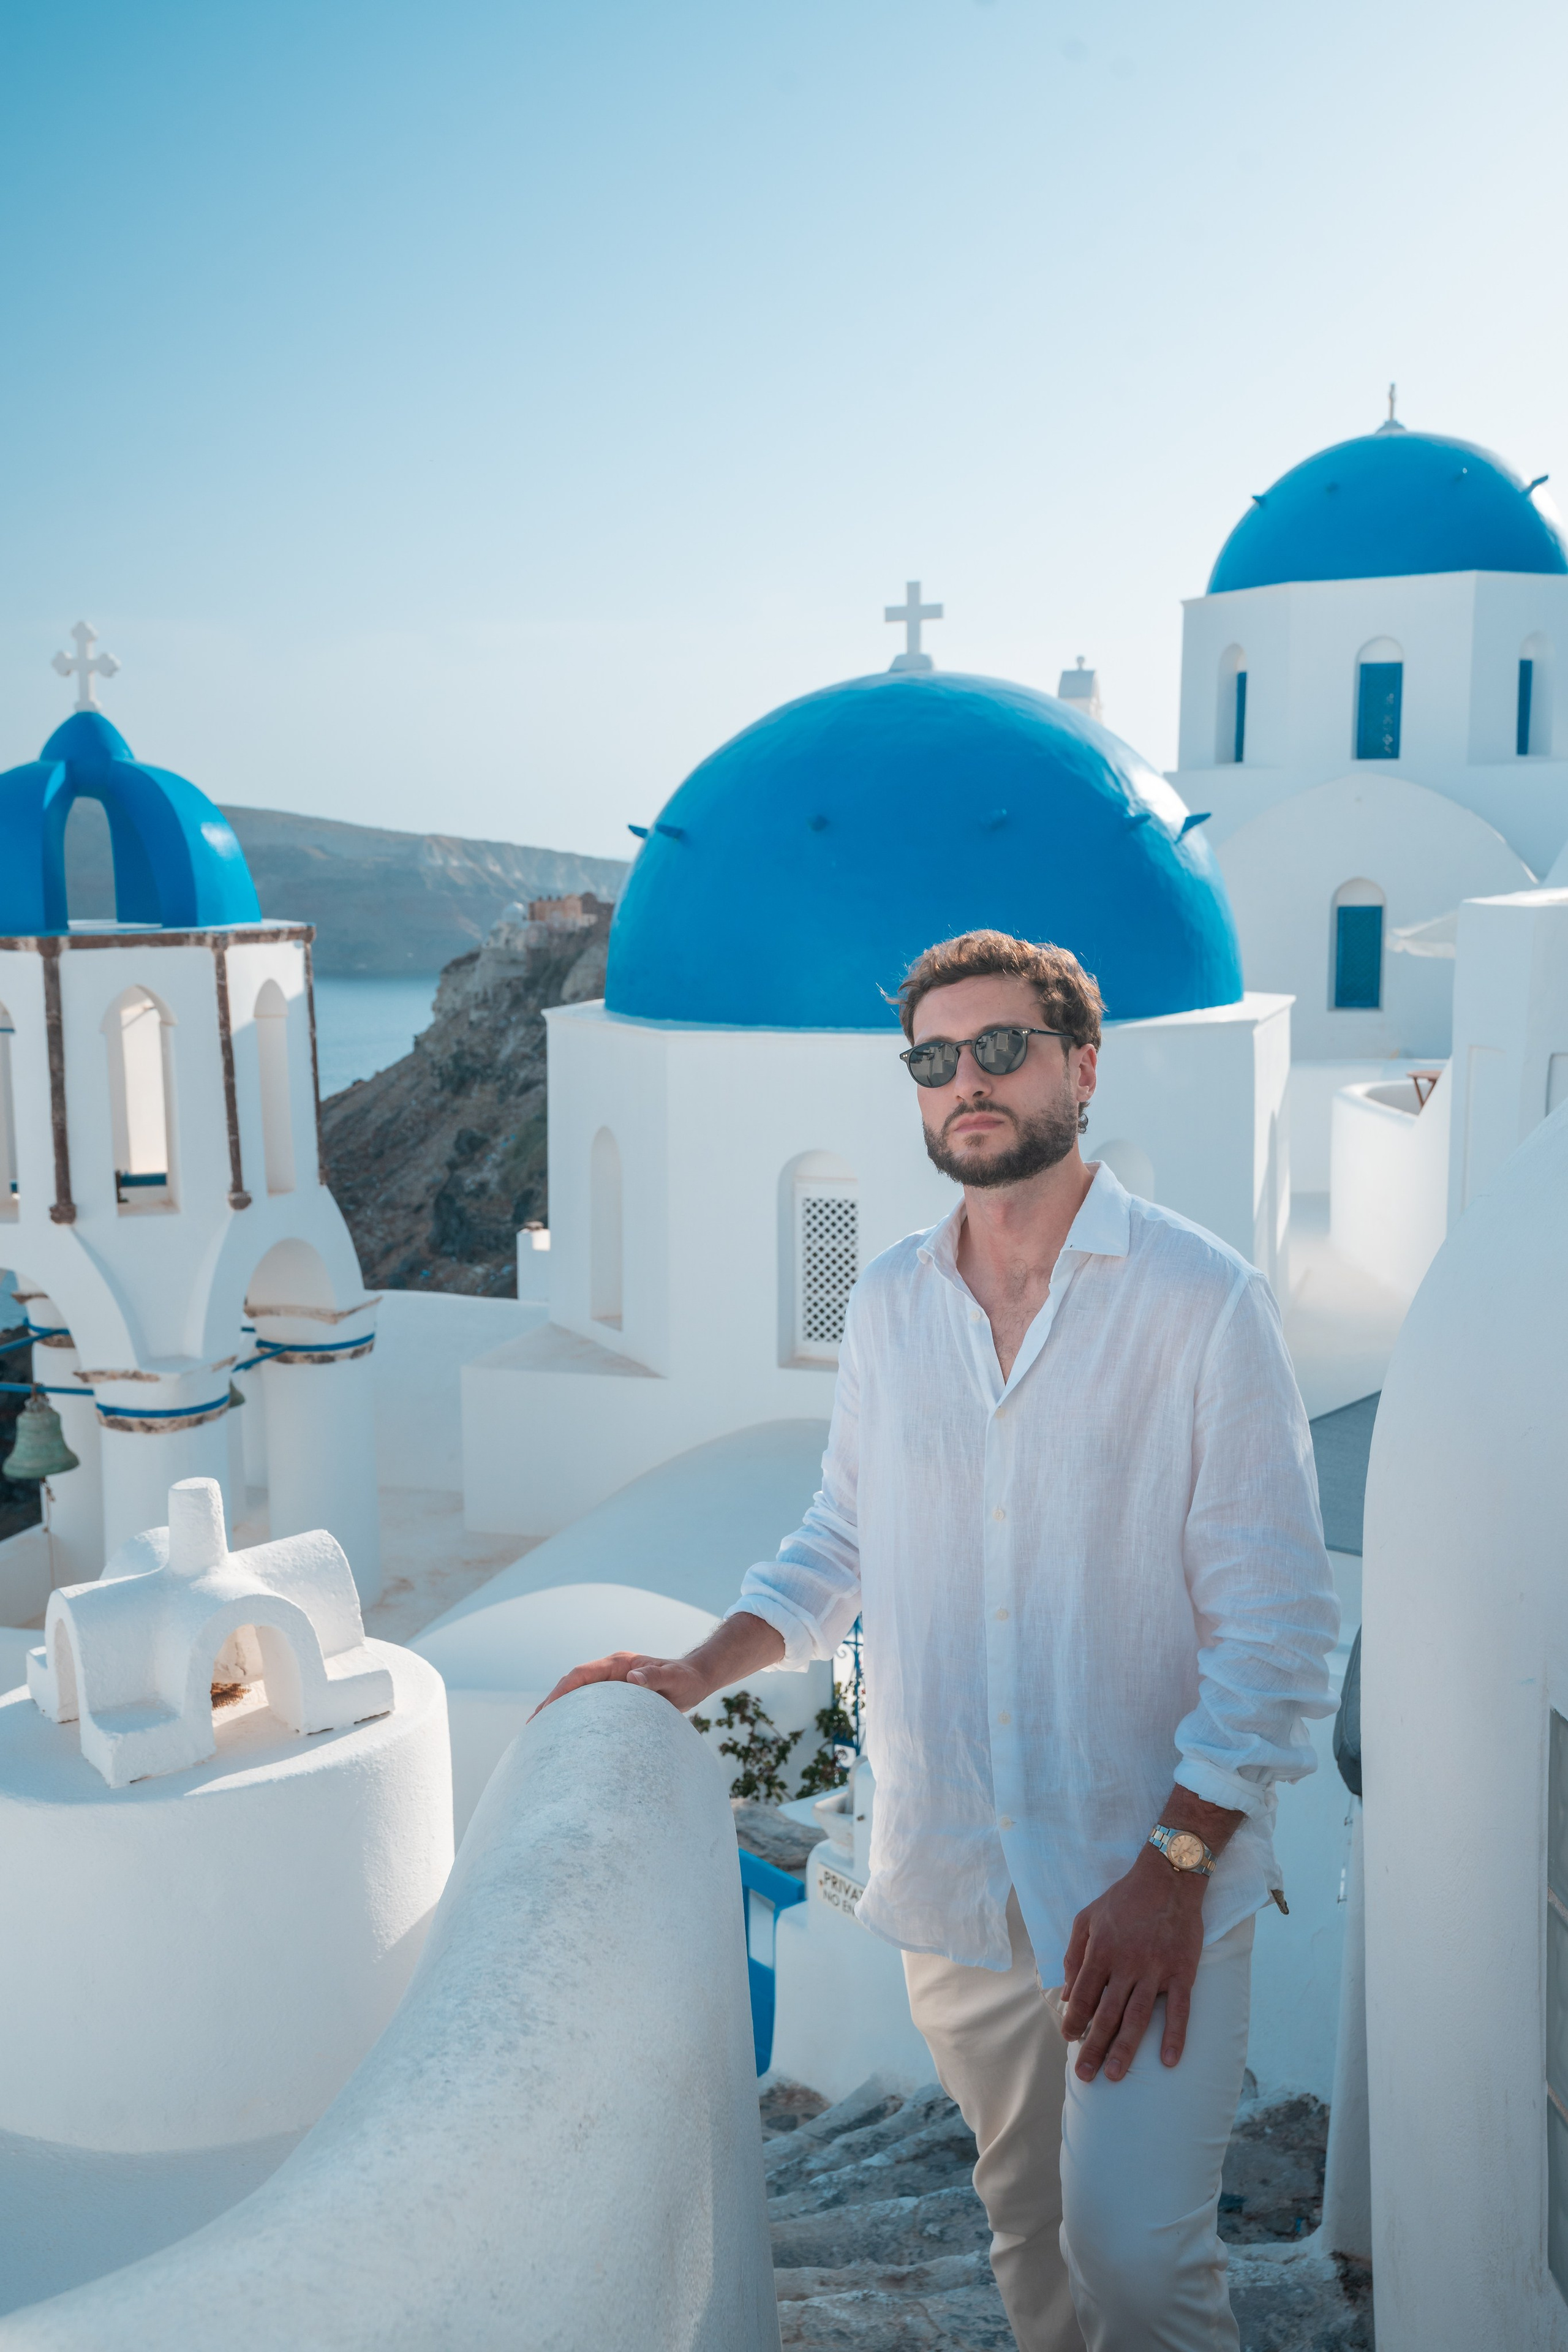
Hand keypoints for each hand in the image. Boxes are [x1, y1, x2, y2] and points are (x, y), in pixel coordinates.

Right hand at [530, 1651, 708, 1718]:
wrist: (697, 1678)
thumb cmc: (686, 1679)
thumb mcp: (675, 1679)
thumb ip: (656, 1676)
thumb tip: (634, 1677)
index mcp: (619, 1664)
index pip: (581, 1674)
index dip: (561, 1691)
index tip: (546, 1709)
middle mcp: (611, 1670)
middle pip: (573, 1684)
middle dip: (552, 1702)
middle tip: (533, 1727)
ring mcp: (613, 1682)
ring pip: (578, 1694)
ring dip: (560, 1709)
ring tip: (541, 1734)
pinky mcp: (617, 1694)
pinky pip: (590, 1704)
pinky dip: (575, 1715)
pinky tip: (567, 1733)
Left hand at [1059, 1846, 1205, 2081]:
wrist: (1168, 1878)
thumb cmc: (1124, 1899)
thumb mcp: (1086, 1918)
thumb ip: (1074, 1954)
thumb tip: (1065, 1993)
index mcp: (1101, 1951)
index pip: (1083, 1995)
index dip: (1074, 2021)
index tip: (1070, 2040)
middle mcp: (1126, 1964)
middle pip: (1107, 2013)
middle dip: (1093, 2046)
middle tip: (1085, 2076)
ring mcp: (1156, 1970)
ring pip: (1138, 2017)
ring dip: (1125, 2049)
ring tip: (1114, 2075)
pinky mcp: (1182, 1972)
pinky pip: (1179, 2009)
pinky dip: (1175, 2036)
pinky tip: (1169, 2061)